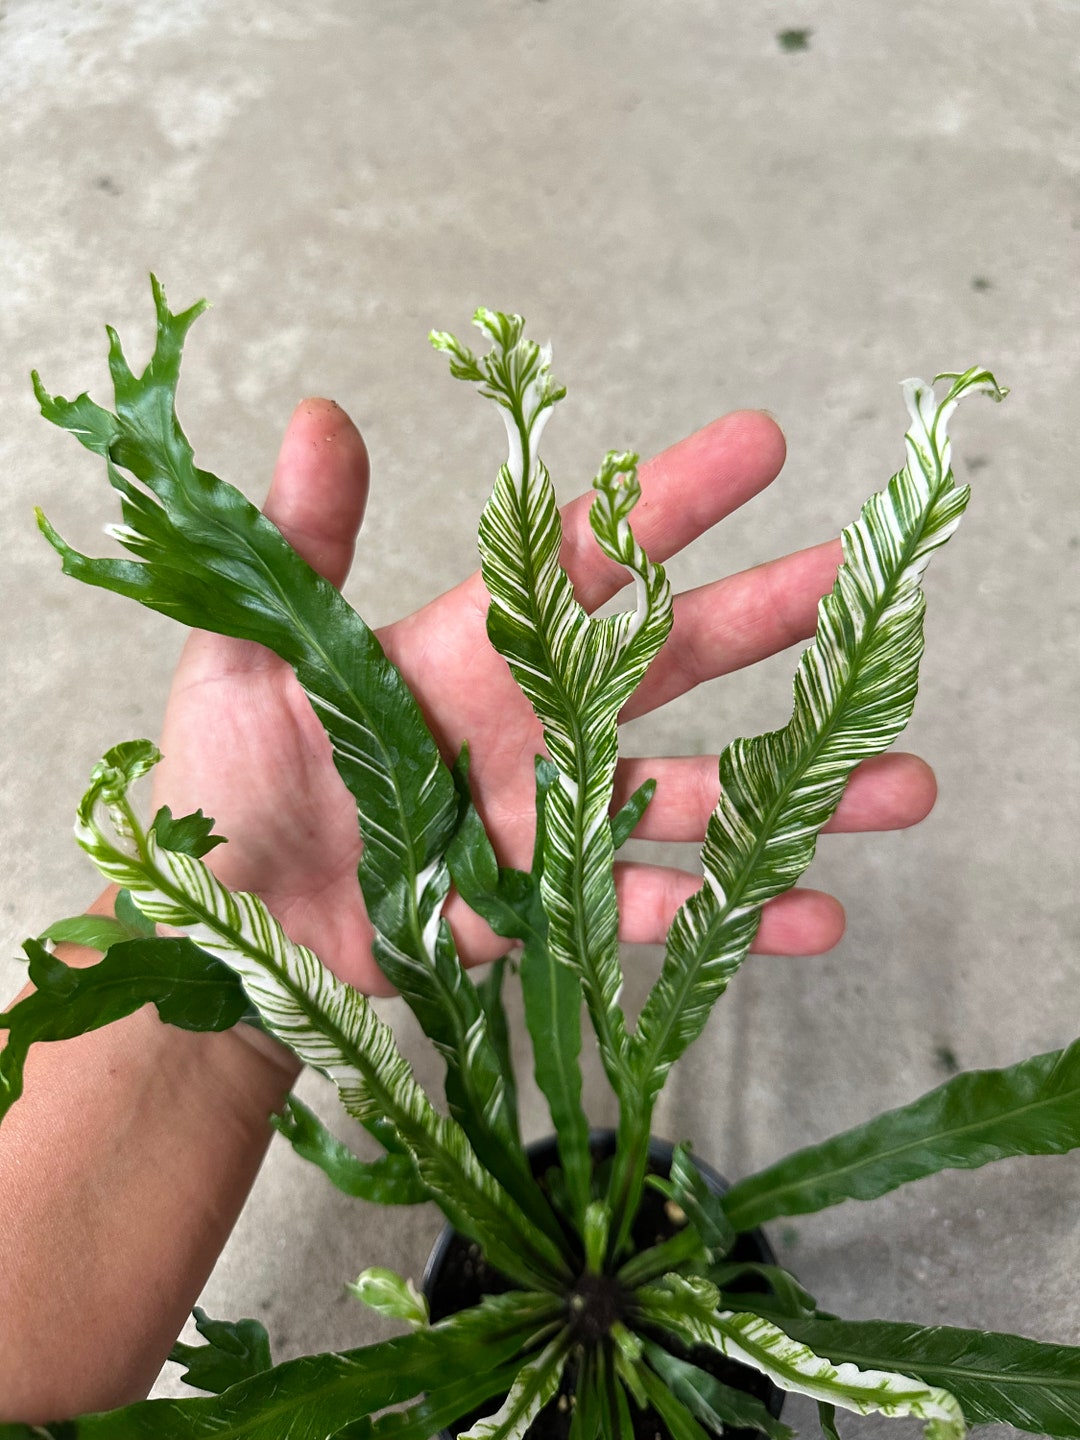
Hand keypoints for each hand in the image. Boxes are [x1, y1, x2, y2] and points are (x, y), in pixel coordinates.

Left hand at [154, 400, 935, 995]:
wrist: (223, 928)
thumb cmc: (227, 781)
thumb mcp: (249, 654)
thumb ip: (304, 551)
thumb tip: (324, 413)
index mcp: (468, 647)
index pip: (587, 559)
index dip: (670, 502)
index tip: (760, 447)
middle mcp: (528, 723)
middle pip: (668, 661)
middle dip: (765, 618)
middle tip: (860, 580)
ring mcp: (548, 816)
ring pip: (693, 791)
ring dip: (797, 787)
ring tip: (906, 783)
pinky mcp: (546, 906)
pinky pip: (651, 906)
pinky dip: (732, 913)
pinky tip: (815, 915)